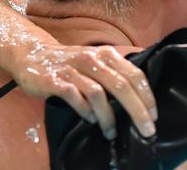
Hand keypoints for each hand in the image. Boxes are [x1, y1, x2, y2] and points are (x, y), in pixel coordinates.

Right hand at [7, 43, 156, 139]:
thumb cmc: (71, 63)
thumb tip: (140, 99)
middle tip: (146, 131)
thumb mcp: (97, 62)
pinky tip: (89, 119)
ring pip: (98, 94)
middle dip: (137, 111)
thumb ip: (116, 74)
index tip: (154, 116)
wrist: (32, 54)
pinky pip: (74, 96)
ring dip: (108, 117)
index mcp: (107, 55)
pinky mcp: (54, 80)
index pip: (134, 74)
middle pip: (121, 85)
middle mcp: (92, 59)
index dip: (147, 96)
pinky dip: (84, 110)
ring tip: (111, 131)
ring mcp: (72, 69)